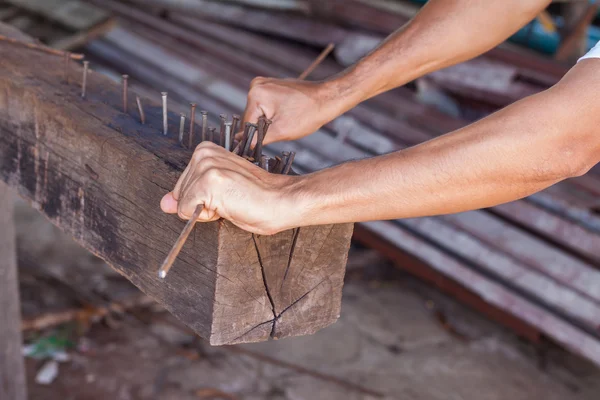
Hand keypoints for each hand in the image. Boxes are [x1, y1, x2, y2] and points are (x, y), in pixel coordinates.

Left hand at [160, 142, 298, 234]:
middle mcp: (202, 154)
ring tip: (232, 201)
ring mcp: (205, 166)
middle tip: (230, 199)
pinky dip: (206, 216)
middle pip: (178, 194)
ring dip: (206, 211)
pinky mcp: (208, 181)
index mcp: (205, 151)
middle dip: (200, 205)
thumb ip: (189, 196)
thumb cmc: (257, 198)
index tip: (226, 195)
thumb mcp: (218, 195)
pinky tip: (229, 205)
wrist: (282, 200)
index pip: (181, 187)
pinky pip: (187, 211)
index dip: (201, 200)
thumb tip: (164, 204)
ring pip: (182, 204)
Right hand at [239, 77, 337, 144]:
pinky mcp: (272, 86)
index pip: (246, 124)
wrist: (327, 99)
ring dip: (267, 123)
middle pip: (251, 117)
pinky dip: (272, 115)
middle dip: (261, 129)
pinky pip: (265, 107)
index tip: (260, 147)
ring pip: (258, 113)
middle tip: (279, 133)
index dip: (253, 138)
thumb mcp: (280, 131)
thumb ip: (258, 139)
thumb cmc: (308, 114)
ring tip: (284, 124)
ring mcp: (264, 84)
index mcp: (256, 94)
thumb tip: (241, 144)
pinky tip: (285, 117)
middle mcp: (256, 85)